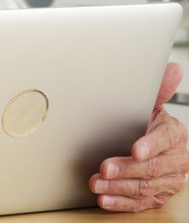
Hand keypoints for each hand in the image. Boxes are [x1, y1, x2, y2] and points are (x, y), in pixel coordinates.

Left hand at [89, 62, 188, 211]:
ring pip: (144, 187)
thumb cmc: (144, 123)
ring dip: (118, 187)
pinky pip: (140, 204)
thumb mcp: (149, 105)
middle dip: (126, 168)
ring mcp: (168, 181)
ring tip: (97, 183)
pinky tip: (105, 199)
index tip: (135, 149)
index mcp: (174, 134)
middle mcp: (176, 160)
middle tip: (104, 168)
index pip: (166, 140)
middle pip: (153, 167)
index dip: (150, 145)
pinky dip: (121, 203)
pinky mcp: (156, 197)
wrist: (149, 145)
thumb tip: (172, 68)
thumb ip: (157, 90)